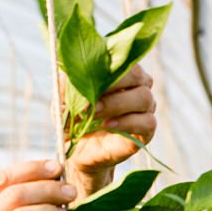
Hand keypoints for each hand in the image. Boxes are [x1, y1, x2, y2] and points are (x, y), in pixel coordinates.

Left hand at [67, 64, 156, 181]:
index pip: (124, 59)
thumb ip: (65, 86)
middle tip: (92, 100)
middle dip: (115, 84)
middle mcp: (138, 86)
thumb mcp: (63, 102)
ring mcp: (145, 108)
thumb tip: (67, 73)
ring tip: (95, 113)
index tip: (87, 78)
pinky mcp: (147, 130)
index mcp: (120, 73)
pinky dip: (127, 122)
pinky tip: (109, 126)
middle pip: (138, 75)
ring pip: (144, 97)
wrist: (79, 152)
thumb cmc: (74, 120)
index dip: (108, 67)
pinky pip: (147, 121)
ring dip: (117, 104)